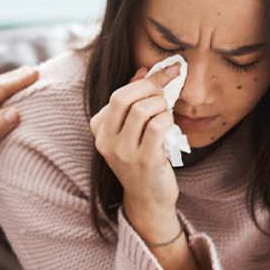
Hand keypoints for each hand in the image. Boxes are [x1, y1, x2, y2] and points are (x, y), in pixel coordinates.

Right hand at [90, 67, 178, 230]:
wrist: (148, 198)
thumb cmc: (142, 159)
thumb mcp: (131, 130)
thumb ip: (133, 101)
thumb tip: (143, 71)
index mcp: (99, 130)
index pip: (118, 94)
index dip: (145, 80)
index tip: (167, 71)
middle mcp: (106, 141)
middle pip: (124, 97)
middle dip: (151, 88)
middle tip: (167, 91)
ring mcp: (123, 152)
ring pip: (143, 110)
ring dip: (162, 106)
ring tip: (167, 114)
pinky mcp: (144, 161)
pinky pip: (158, 126)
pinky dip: (168, 120)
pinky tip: (170, 127)